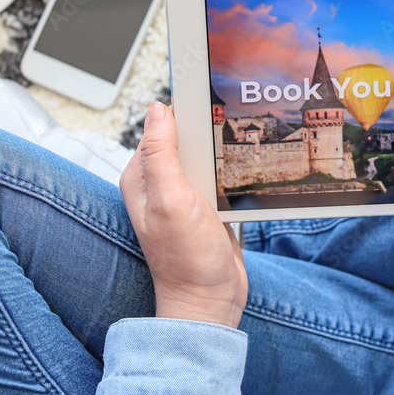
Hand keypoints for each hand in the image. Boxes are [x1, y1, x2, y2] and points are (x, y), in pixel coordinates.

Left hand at [120, 102, 246, 327]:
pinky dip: (235, 172)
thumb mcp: (171, 201)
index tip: (208, 91)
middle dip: (209, 128)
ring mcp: (186, 197)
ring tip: (248, 143)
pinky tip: (250, 170)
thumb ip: (162, 154)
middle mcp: (161, 185)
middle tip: (237, 118)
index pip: (161, 127)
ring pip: (208, 157)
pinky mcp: (208, 209)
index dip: (184, 109)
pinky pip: (222, 178)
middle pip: (188, 139)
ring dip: (226, 152)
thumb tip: (159, 108)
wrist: (211, 302)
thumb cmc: (186, 260)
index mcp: (143, 178)